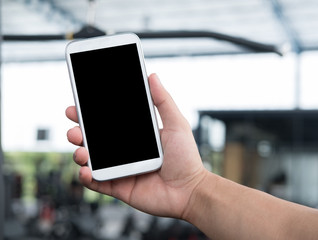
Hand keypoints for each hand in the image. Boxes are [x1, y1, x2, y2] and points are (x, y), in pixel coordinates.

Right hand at [66, 73, 206, 218]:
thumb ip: (163, 101)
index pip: (108, 123)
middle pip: (94, 140)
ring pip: (92, 160)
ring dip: (80, 153)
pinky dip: (86, 177)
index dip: (91, 114)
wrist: (190, 190)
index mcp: (135, 135)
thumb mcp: (176, 124)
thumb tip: (152, 76)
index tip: (79, 105)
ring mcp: (121, 169)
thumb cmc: (187, 158)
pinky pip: (97, 182)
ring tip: (81, 150)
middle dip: (79, 132)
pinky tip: (86, 171)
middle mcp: (125, 151)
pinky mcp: (119, 187)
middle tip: (74, 127)